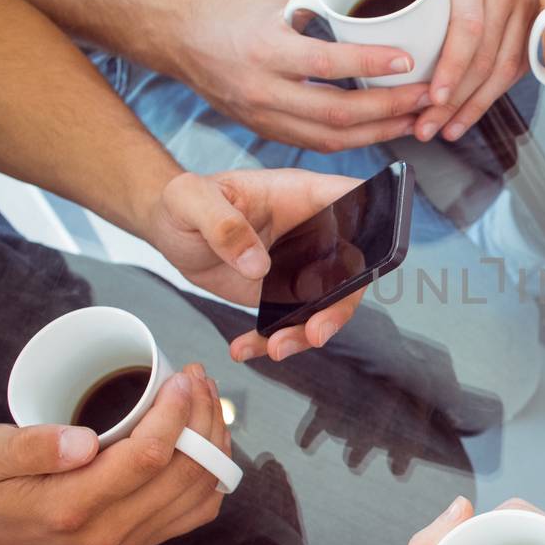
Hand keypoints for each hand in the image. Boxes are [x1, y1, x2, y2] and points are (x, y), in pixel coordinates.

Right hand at [0, 367, 229, 544]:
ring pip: (201, 488)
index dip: (175, 414)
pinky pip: (199, 508)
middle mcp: (110, 530)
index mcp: (72, 506)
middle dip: (202, 416)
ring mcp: (131, 539)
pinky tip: (205, 436)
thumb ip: (30, 446)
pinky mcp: (143, 538)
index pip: (147, 458)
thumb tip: (85, 441)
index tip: (182, 379)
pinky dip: (213, 469)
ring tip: (204, 397)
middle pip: (186, 471)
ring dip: (214, 438)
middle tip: (198, 377)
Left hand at [142, 168, 367, 361]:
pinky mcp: (280, 292)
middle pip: (350, 267)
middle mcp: (311, 231)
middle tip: (315, 333)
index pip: (353, 200)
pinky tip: (247, 348)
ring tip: (275, 349)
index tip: (369, 259)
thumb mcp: (190, 200)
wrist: (169, 231)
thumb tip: (257, 265)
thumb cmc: (184, 202)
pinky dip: (271, 340)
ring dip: (305, 332)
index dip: (375, 223)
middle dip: (339, 307)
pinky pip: (290, 321)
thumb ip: (222, 224)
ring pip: (324, 304)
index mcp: (300, 195)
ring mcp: (300, 264)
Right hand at [170, 0, 429, 150]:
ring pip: (330, 139)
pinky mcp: (265, 132)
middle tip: (426, 97)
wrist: (180, 39)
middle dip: (388, 109)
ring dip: (379, 133)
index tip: (408, 60)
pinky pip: (316, 144)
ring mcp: (263, 117)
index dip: (370, 64)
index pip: (327, 62)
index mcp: (266, 49)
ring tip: (415, 119)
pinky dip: (355, 141)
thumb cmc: (233, 10)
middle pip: (336, 113)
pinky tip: (383, 130)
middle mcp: (263, 90)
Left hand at [414, 0, 544, 141]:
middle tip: (427, 128)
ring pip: (504, 68)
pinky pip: (517, 61)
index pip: (467, 31)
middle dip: (455, 102)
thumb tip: (353, 16)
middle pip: (484, 59)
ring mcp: (522, 5)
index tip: (429, 100)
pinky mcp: (531, 15)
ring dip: (475, 105)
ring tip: (448, 129)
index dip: (451, 71)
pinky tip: (474, 108)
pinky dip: (495, 90)